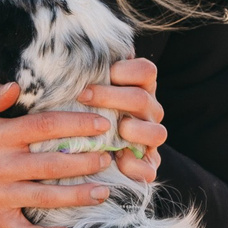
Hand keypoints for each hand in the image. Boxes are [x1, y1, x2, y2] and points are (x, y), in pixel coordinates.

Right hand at [0, 82, 117, 227]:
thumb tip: (15, 86)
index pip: (43, 126)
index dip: (75, 124)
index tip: (101, 124)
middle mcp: (1, 166)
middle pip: (51, 164)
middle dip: (84, 162)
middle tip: (108, 158)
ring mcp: (0, 195)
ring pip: (45, 198)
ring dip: (77, 196)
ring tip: (103, 192)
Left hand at [80, 58, 163, 184]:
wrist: (96, 154)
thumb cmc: (87, 113)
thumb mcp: (88, 93)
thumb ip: (88, 78)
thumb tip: (70, 58)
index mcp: (141, 90)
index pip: (146, 71)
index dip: (126, 70)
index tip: (103, 72)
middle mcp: (150, 113)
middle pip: (141, 99)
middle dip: (110, 96)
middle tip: (84, 96)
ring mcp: (151, 139)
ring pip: (157, 132)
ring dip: (133, 129)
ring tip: (115, 129)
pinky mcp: (148, 167)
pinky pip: (149, 169)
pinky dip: (135, 165)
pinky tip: (119, 160)